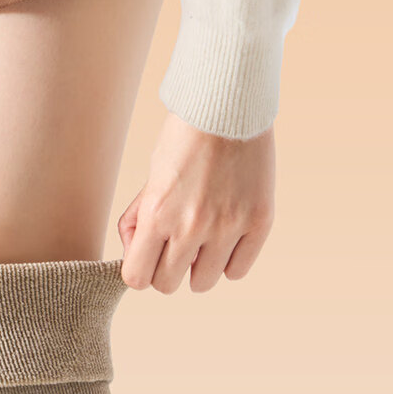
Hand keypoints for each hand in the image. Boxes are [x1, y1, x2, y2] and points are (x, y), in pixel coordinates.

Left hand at [117, 111, 275, 292]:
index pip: (136, 278)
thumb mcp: (150, 178)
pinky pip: (238, 271)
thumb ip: (137, 219)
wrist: (228, 108)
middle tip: (173, 246)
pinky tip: (225, 239)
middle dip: (166, 269)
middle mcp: (191, 226)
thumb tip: (133, 254)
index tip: (147, 256)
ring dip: (198, 268)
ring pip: (203, 283)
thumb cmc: (183, 141)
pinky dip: (229, 261)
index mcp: (157, 213)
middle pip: (168, 285)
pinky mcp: (259, 223)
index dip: (139, 269)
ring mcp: (228, 227)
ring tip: (201, 241)